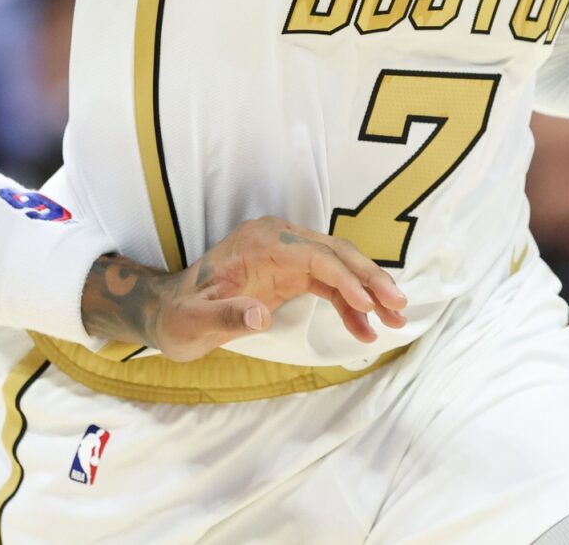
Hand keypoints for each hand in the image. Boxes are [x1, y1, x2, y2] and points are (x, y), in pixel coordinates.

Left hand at [83, 217, 408, 361]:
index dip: (345, 279)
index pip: (315, 255)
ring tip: (395, 319)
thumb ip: (226, 316)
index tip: (369, 305)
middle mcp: (280, 239)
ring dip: (369, 291)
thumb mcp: (195, 322)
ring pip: (340, 266)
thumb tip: (260, 313)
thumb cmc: (180, 317)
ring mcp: (287, 254)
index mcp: (262, 242)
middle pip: (337, 253)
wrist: (169, 313)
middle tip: (399, 306)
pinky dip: (349, 303)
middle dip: (371, 279)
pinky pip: (329, 283)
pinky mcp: (291, 273)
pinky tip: (364, 328)